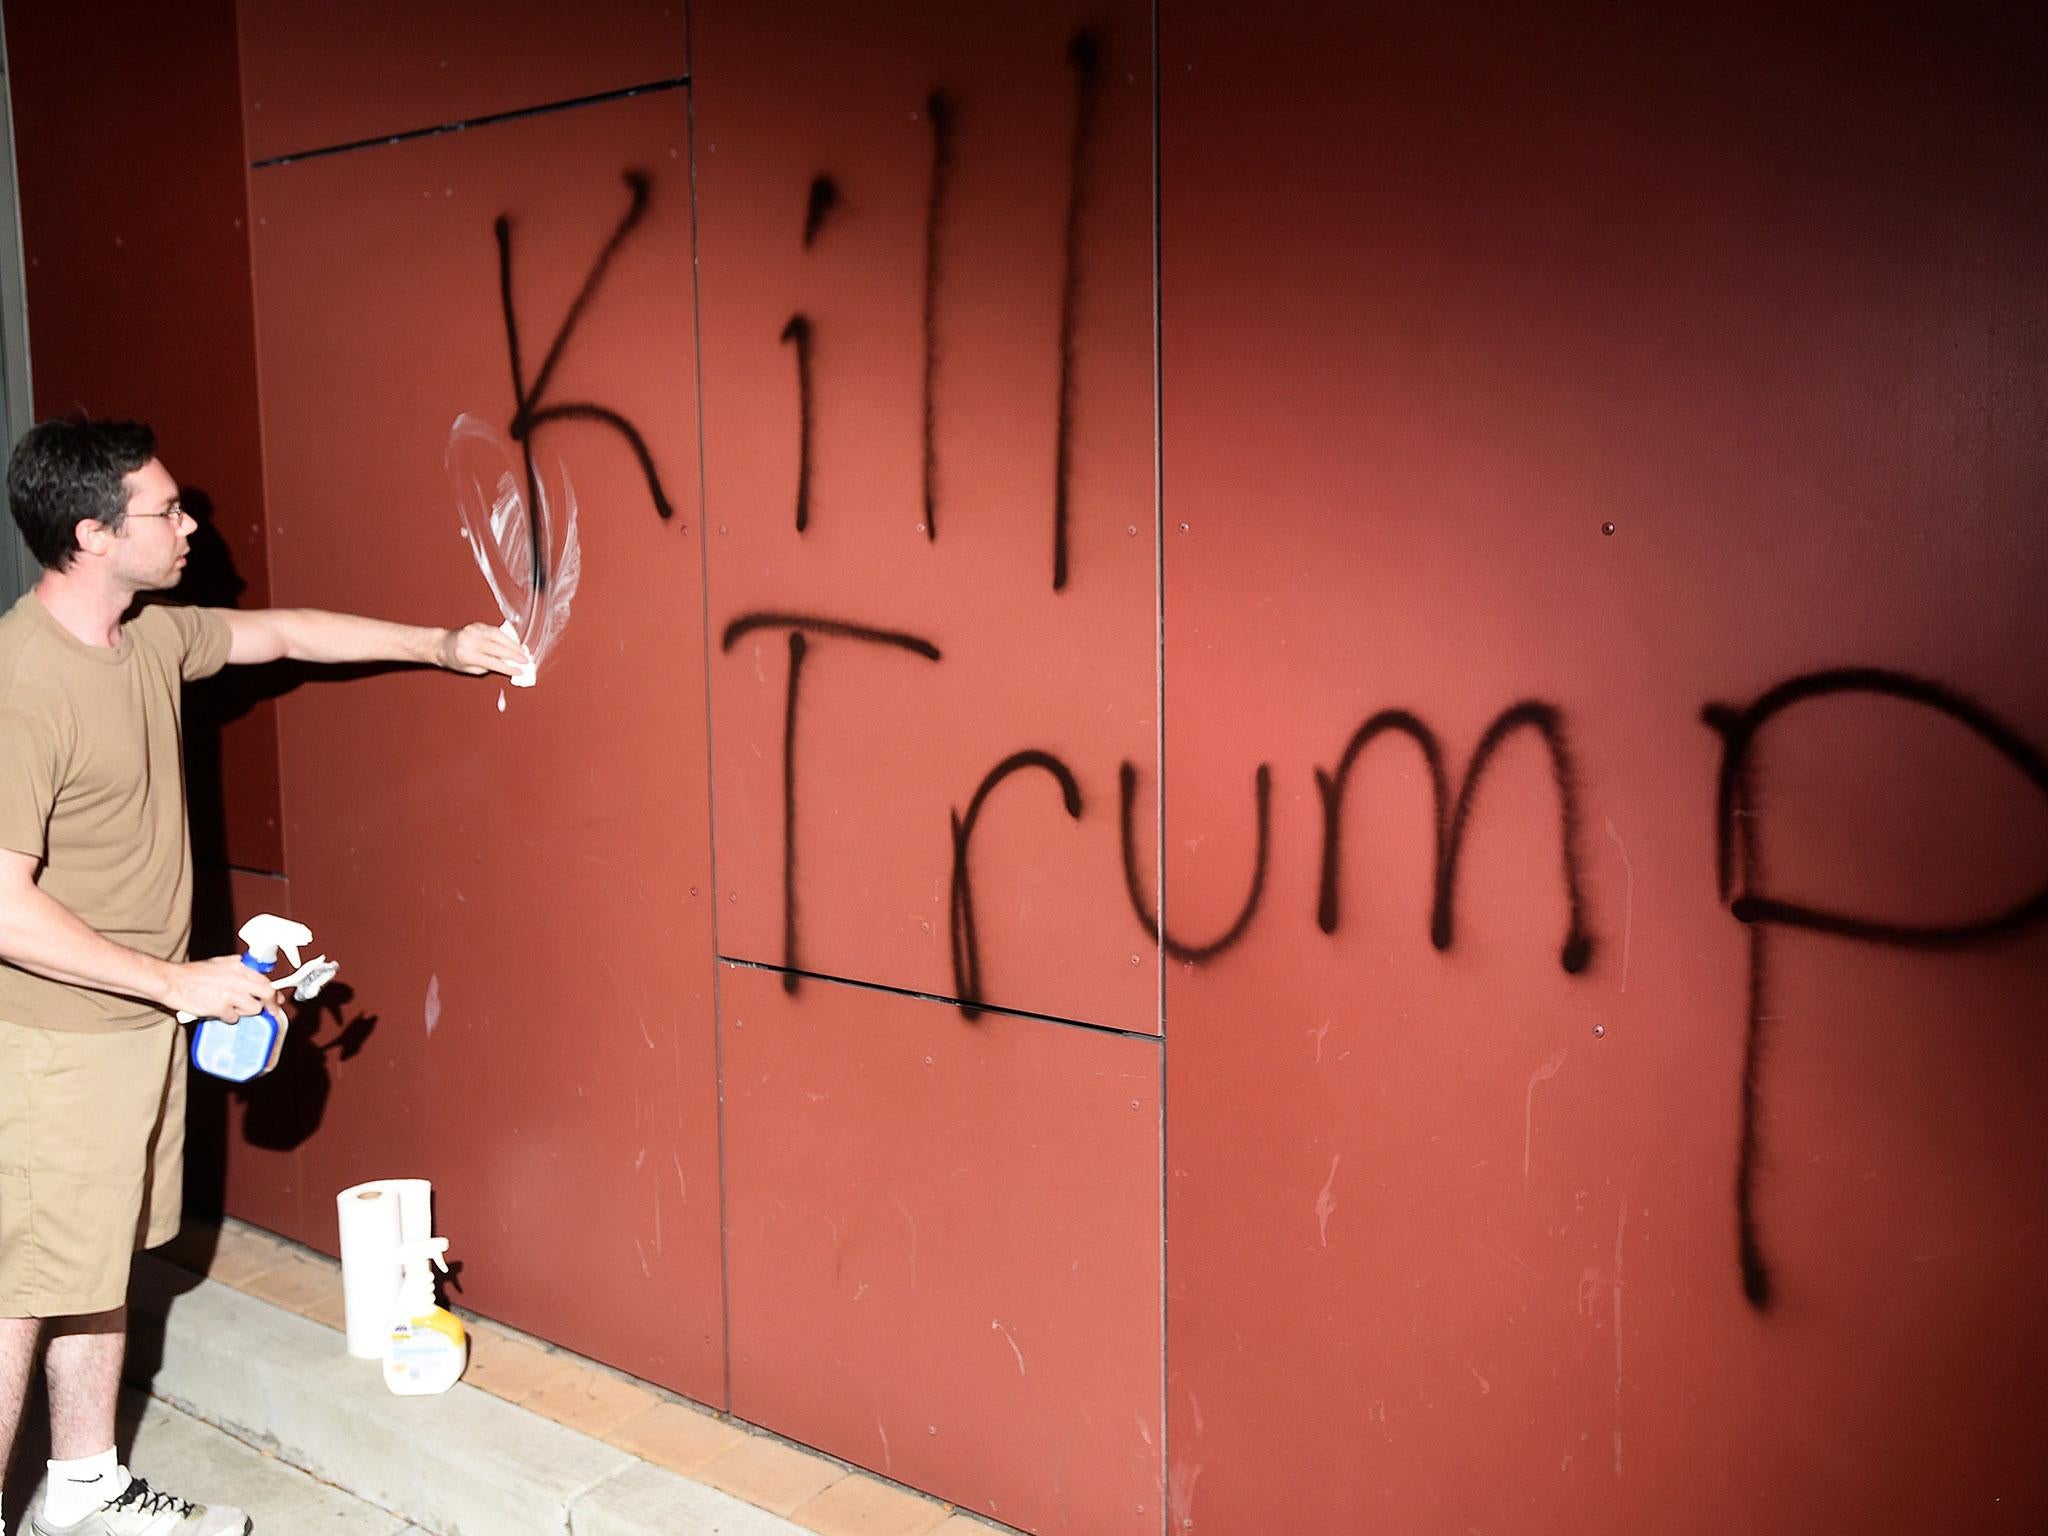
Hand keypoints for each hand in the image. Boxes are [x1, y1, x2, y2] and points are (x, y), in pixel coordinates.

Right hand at [163, 955, 277, 1021]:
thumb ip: (237, 966)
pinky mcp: (221, 1007)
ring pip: (253, 1009)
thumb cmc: (192, 973)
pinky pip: (233, 1018)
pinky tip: (217, 1010)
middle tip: (270, 1012)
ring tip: (231, 1007)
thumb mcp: (219, 963)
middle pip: (267, 994)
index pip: (265, 981)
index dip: (273, 993)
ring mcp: (231, 994)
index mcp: (239, 967)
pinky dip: (227, 1017)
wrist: (173, 981)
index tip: (276, 1000)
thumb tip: (250, 971)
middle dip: (270, 1005)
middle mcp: (238, 979)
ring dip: (244, 1011)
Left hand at [437, 622, 531, 676]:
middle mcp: (470, 640)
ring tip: (523, 651)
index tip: (519, 671)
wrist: (441, 644)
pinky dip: (506, 637)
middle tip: (526, 660)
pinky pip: (496, 630)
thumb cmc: (454, 659)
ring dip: (513, 644)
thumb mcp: (469, 669)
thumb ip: (488, 667)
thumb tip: (506, 665)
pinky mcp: (478, 625)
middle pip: (497, 648)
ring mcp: (474, 630)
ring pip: (499, 636)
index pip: (492, 662)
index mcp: (467, 655)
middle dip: (514, 655)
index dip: (508, 667)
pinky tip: (513, 642)